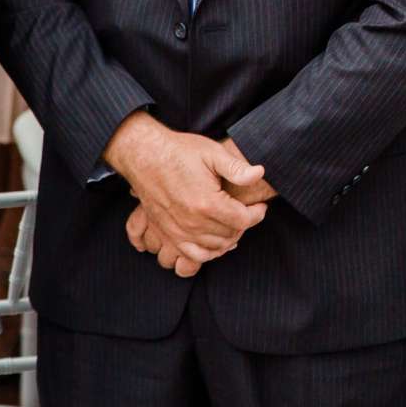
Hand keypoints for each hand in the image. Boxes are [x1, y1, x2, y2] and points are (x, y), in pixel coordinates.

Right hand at [126, 138, 279, 275]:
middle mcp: (192, 221)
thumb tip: (260, 173)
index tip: (260, 206)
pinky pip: (192, 255)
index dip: (257, 214)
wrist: (144, 156)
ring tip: (233, 225)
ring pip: (214, 248)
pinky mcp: (167, 233)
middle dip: (243, 225)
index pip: (243, 220)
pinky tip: (215, 241)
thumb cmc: (179, 152)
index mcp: (207, 202)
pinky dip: (208, 253)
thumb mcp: (212, 152)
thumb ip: (237, 167)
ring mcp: (178, 230)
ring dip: (228, 239)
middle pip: (230, 235)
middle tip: (247, 213)